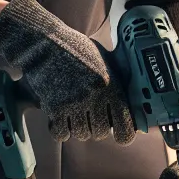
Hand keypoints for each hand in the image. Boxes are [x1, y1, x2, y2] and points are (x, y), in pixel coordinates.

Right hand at [0, 0, 136, 142]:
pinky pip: (61, 133)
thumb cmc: (76, 50)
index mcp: (112, 85)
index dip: (124, 134)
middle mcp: (95, 96)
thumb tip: (133, 96)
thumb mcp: (104, 58)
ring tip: (75, 116)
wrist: (46, 44)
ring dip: (78, 129)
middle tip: (91, 118)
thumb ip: (117, 78)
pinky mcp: (55, 107)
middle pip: (101, 133)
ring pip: (81, 134)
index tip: (120, 135)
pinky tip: (60, 119)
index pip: (125, 125)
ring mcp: (75, 103)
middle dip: (96, 129)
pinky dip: (61, 130)